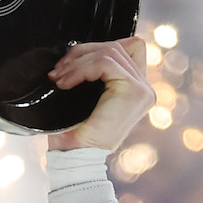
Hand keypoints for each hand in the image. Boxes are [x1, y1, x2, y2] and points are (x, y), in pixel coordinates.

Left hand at [45, 37, 154, 153]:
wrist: (76, 156)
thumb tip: (74, 52)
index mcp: (134, 87)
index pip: (125, 48)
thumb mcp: (83, 97)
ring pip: (110, 52)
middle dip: (82, 53)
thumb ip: (91, 74)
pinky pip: (105, 63)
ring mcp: (142, 89)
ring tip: (59, 78)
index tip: (69, 65)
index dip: (96, 48)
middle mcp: (144, 87)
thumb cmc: (75, 133)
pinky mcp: (134, 91)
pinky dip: (81, 69)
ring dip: (77, 62)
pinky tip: (66, 83)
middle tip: (58, 70)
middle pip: (117, 46)